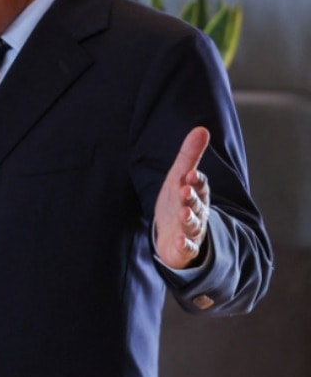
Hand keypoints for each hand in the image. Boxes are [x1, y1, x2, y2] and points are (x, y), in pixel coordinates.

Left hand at [154, 126, 211, 268]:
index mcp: (197, 193)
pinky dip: (185, 244)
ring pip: (193, 224)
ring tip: (184, 214)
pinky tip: (181, 241)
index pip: (199, 185)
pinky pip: (187, 247)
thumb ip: (190, 155)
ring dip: (189, 219)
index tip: (191, 173)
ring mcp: (191, 230)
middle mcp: (197, 211)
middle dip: (192, 198)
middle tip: (185, 191)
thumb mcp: (180, 177)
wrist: (175, 233)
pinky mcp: (184, 247)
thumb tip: (201, 129)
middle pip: (196, 204)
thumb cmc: (178, 200)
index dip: (196, 180)